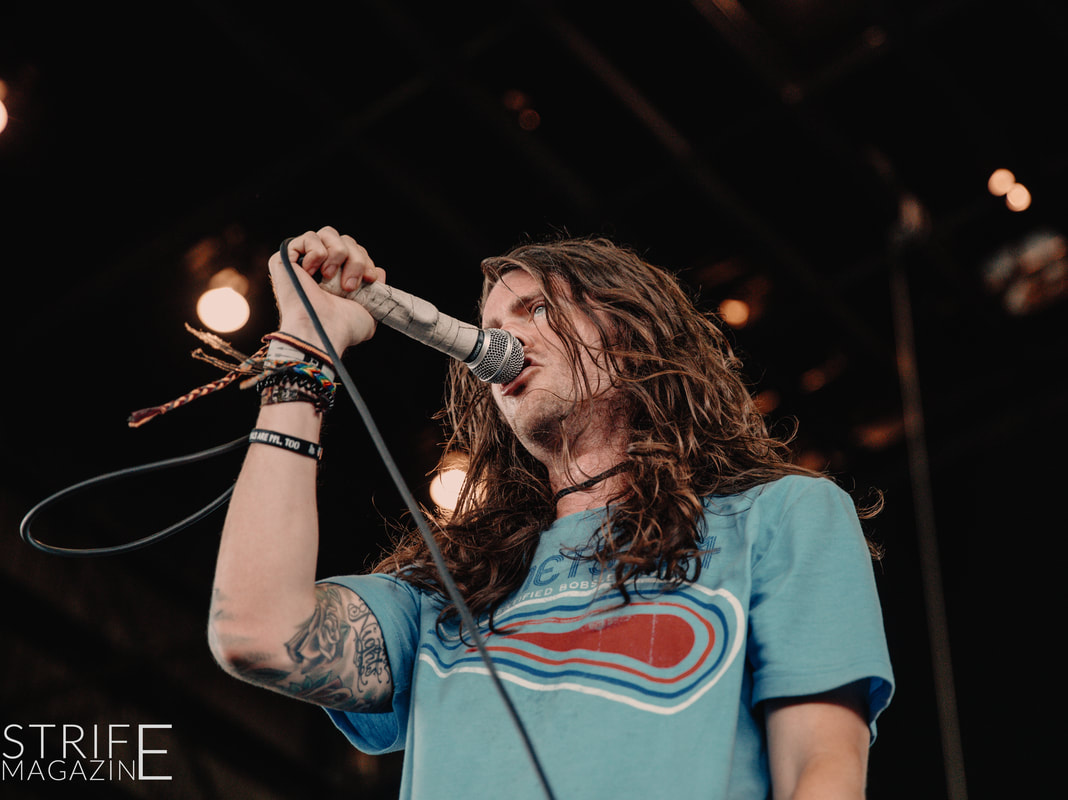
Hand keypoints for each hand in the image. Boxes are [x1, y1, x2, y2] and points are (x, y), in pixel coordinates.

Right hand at [268, 226, 385, 353]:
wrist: (323, 330)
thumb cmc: (343, 328)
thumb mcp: (369, 313)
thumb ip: (376, 294)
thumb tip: (379, 271)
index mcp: (335, 278)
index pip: (354, 250)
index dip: (365, 260)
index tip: (370, 278)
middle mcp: (317, 267)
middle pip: (344, 239)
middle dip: (355, 258)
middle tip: (349, 286)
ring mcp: (300, 262)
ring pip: (328, 233)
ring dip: (338, 254)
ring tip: (330, 278)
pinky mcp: (283, 258)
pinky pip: (308, 237)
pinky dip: (316, 252)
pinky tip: (312, 273)